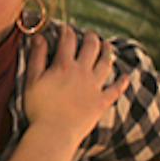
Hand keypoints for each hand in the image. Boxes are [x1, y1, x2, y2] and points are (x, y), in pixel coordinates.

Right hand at [23, 25, 129, 143]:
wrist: (54, 133)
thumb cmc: (38, 108)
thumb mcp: (32, 80)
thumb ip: (37, 57)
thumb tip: (39, 37)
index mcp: (64, 66)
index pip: (68, 41)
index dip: (67, 31)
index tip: (66, 27)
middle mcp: (82, 72)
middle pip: (91, 48)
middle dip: (91, 38)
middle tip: (90, 34)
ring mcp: (94, 87)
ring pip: (105, 64)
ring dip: (108, 53)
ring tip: (108, 46)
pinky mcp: (101, 102)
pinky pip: (115, 90)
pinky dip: (122, 82)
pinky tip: (126, 76)